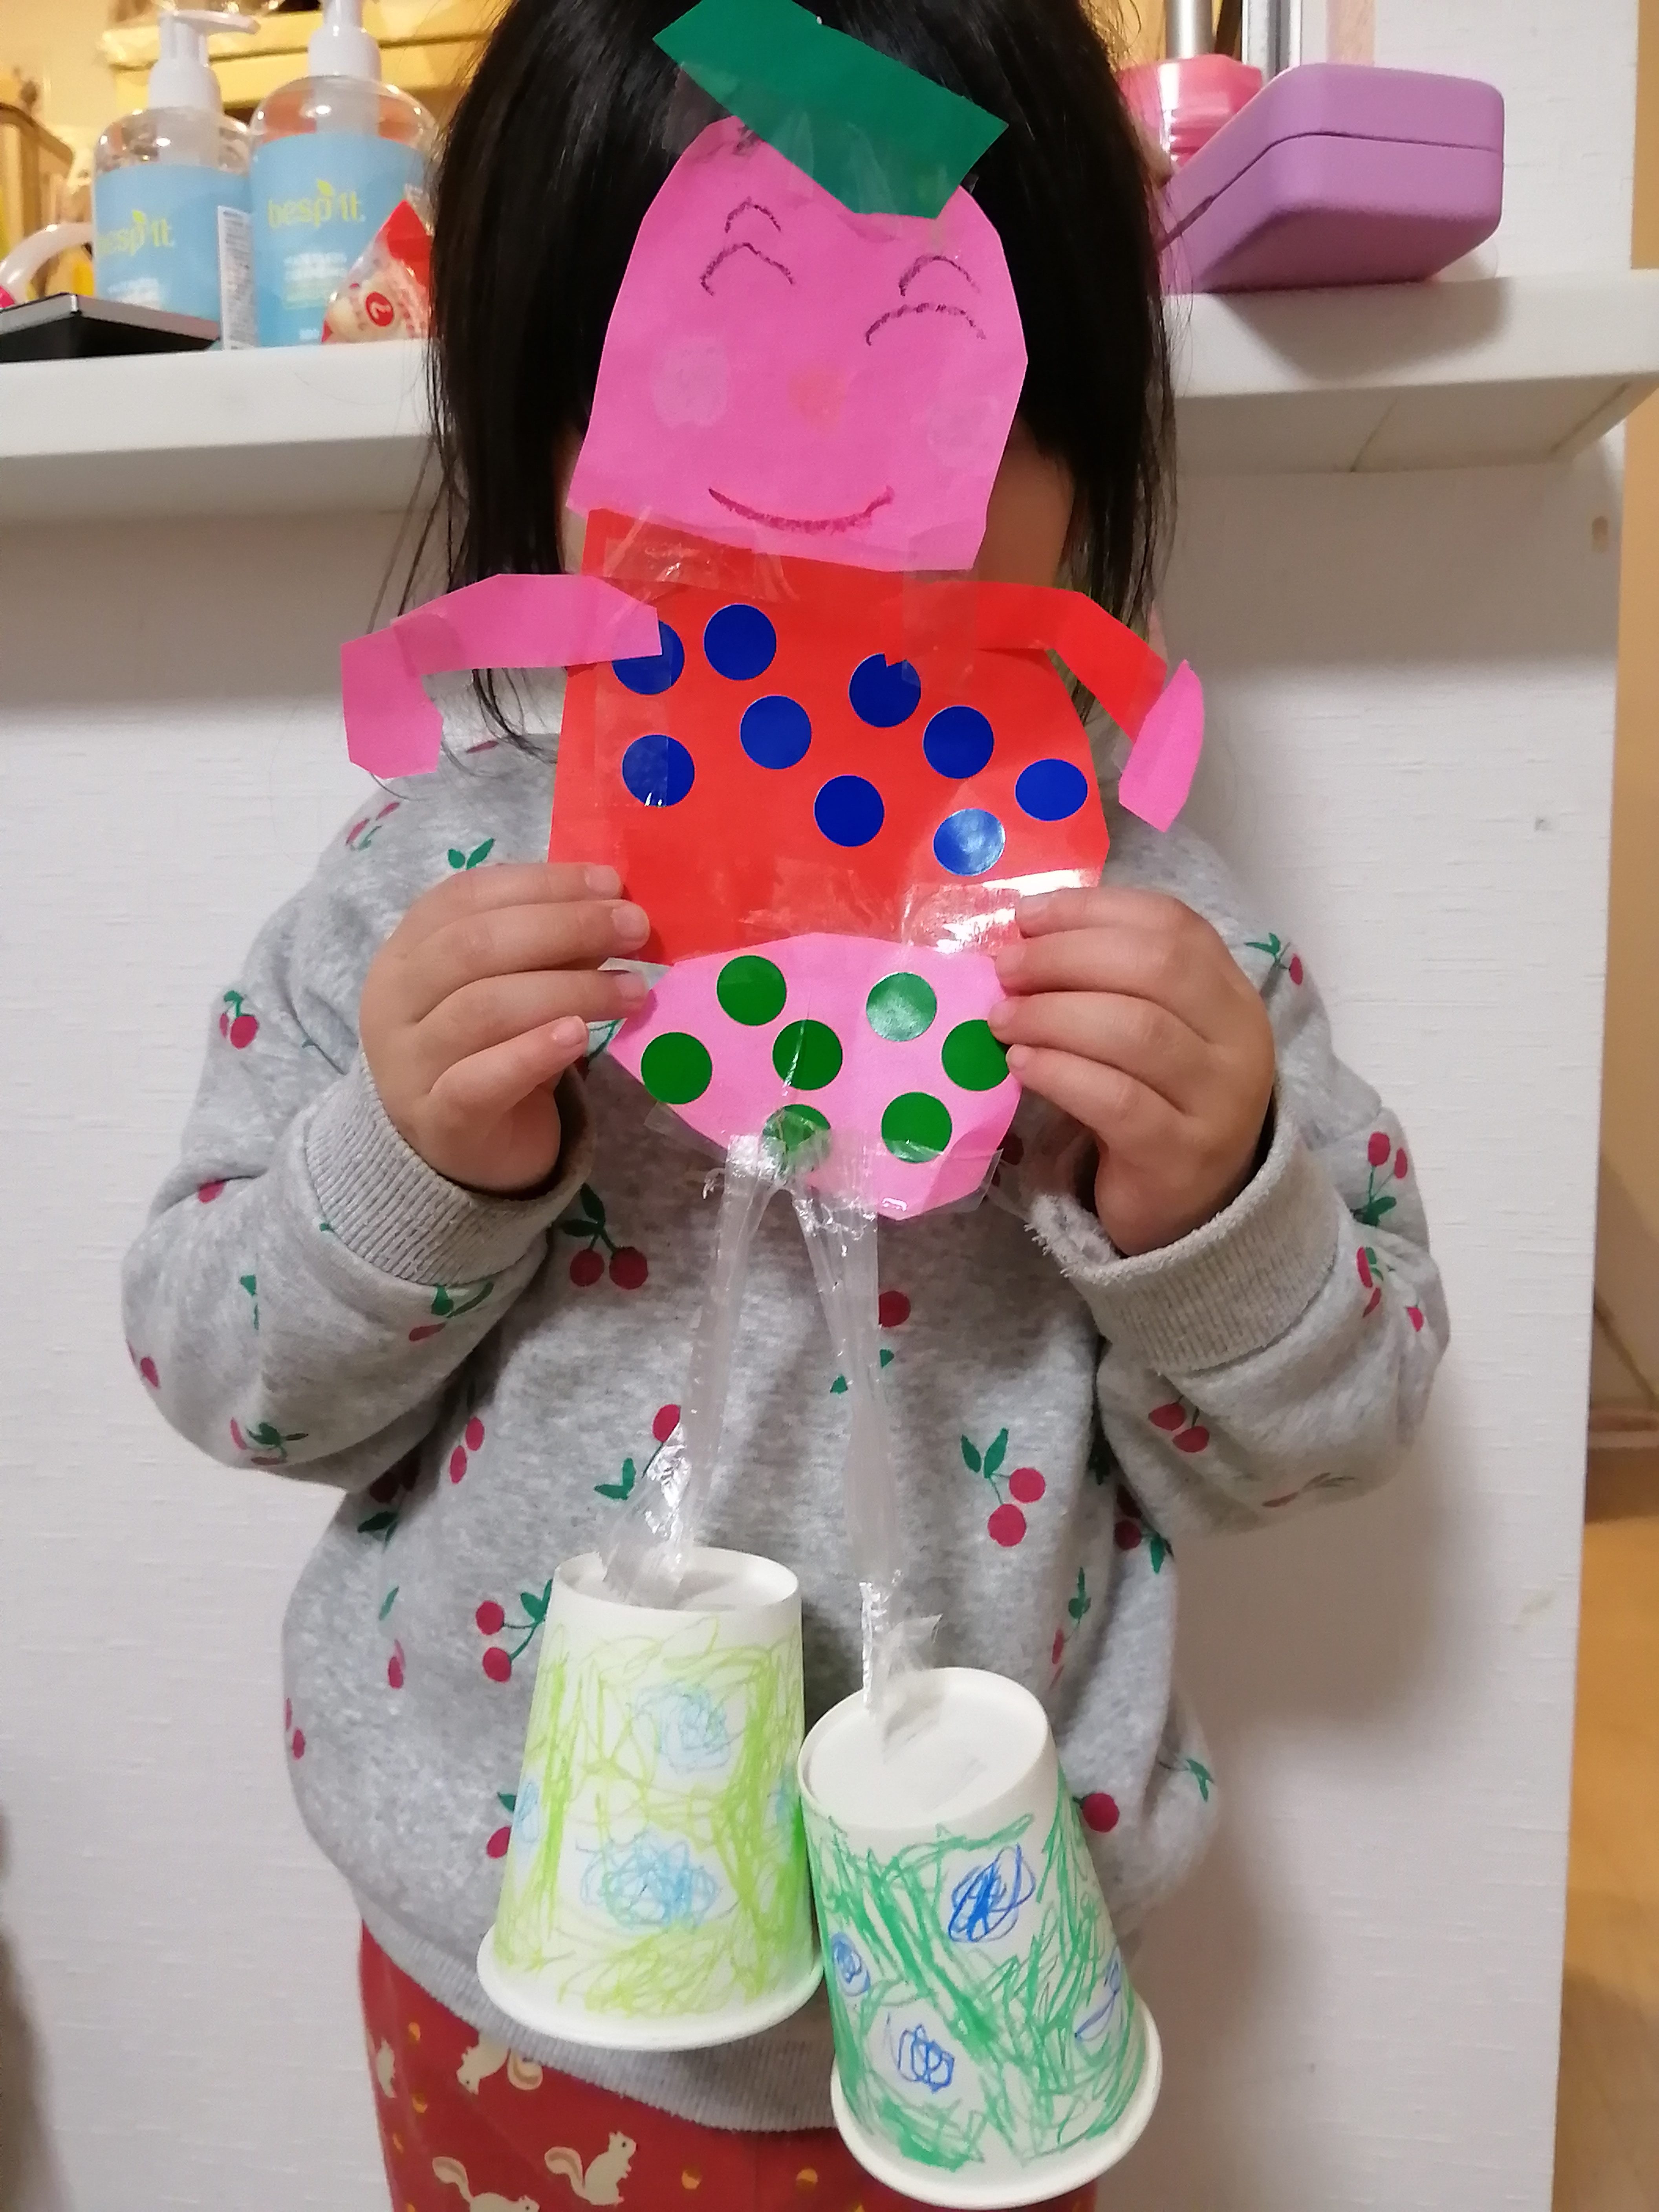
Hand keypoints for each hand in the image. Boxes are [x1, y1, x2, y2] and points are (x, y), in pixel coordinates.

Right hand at [360, 862, 648, 1195]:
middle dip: (564, 928)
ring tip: (632, 989)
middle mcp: (394, 1000)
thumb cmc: (491, 1050)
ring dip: (569, 990)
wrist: (458, 1149)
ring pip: (483, 1008)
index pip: (466, 896)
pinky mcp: (437, 1119)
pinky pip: (479, 1081)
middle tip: (634, 930)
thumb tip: (612, 905)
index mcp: (408, 950)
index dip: (542, 883)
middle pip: (475, 945)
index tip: (611, 884)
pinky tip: (578, 1037)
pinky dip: (531, 1053)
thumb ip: (547, 948)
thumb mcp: (513, 987)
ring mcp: (408, 1062)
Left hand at [990, 887, 1274, 1255]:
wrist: (1193, 1211)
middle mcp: (1238, 1040)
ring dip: (1053, 1014)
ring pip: (1136, 1031)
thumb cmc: (1156, 1104)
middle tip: (1006, 970)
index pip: (1171, 924)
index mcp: (1230, 994)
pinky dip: (1060, 1072)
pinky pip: (1116, 1100)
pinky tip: (1021, 1065)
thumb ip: (1107, 983)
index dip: (1093, 910)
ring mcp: (1218, 1100)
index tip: (1026, 917)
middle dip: (1066, 957)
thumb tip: (1025, 937)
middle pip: (1155, 968)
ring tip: (1002, 1019)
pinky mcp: (1181, 1155)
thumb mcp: (1149, 1034)